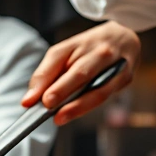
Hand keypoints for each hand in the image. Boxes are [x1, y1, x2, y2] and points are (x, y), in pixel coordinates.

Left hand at [21, 22, 139, 124]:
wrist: (124, 38)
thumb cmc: (88, 49)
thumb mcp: (65, 53)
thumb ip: (47, 74)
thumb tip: (30, 99)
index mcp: (78, 42)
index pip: (56, 59)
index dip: (42, 79)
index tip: (29, 99)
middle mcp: (98, 51)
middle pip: (80, 72)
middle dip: (62, 89)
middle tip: (47, 104)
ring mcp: (116, 64)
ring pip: (97, 88)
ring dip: (78, 105)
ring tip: (60, 117)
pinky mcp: (126, 78)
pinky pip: (106, 95)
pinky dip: (89, 106)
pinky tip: (74, 113)